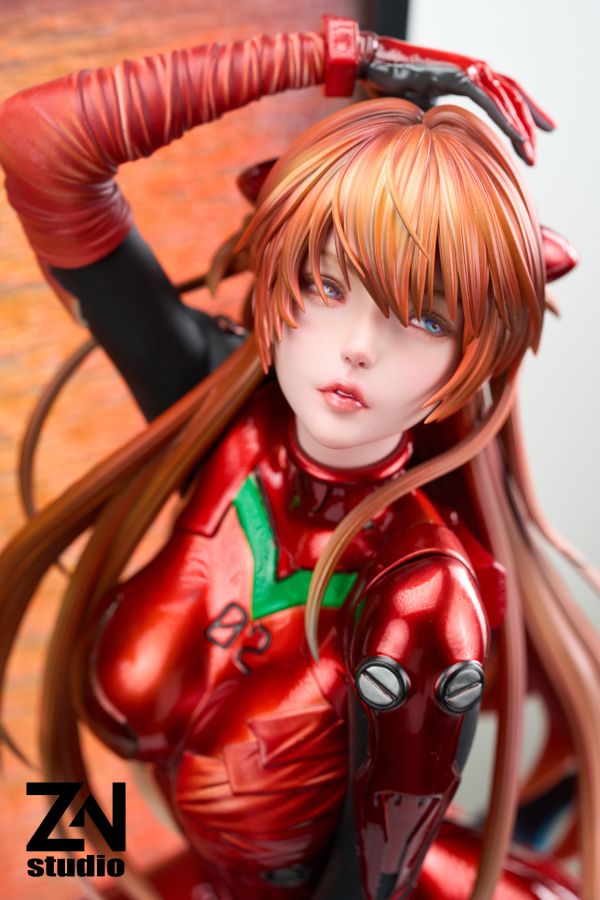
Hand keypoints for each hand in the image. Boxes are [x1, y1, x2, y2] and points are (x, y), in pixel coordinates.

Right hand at [359, 35, 553, 164]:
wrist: (370, 68)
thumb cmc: (392, 89)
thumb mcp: (423, 111)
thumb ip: (440, 121)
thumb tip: (445, 143)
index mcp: (466, 78)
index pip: (502, 95)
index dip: (519, 114)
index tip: (532, 137)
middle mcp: (471, 71)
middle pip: (511, 94)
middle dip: (530, 120)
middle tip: (539, 146)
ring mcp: (465, 71)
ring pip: (505, 97)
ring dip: (520, 126)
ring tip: (529, 151)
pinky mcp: (456, 75)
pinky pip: (487, 98)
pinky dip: (503, 117)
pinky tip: (515, 135)